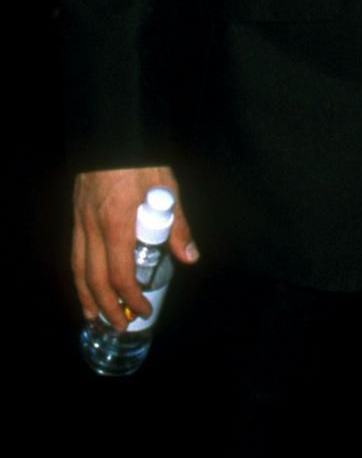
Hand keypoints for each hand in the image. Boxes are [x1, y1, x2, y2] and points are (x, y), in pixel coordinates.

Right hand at [72, 166, 198, 326]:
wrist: (113, 131)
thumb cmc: (141, 158)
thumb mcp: (166, 188)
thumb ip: (177, 225)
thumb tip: (189, 257)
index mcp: (118, 222)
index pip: (120, 273)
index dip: (130, 297)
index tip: (142, 310)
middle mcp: (93, 226)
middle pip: (94, 278)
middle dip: (106, 306)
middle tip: (119, 326)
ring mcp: (81, 220)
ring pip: (78, 267)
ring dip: (85, 296)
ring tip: (93, 317)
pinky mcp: (77, 213)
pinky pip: (74, 252)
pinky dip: (78, 274)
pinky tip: (84, 283)